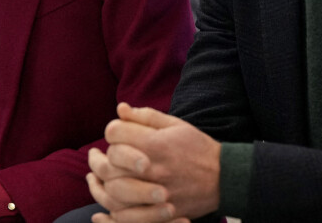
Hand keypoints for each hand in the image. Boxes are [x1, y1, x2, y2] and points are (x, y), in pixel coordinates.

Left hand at [87, 103, 220, 221]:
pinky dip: (113, 212)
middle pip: (111, 164)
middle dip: (100, 158)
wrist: (224, 177)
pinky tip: (106, 204)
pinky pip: (128, 217)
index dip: (111, 131)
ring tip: (97, 177)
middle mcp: (154, 169)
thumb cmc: (197, 146)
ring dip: (101, 185)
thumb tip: (121, 109)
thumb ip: (145, 116)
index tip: (115, 133)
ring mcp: (157, 194)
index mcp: (156, 144)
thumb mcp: (174, 124)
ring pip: (114, 192)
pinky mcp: (161, 213)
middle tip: (97, 156)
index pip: (116, 134)